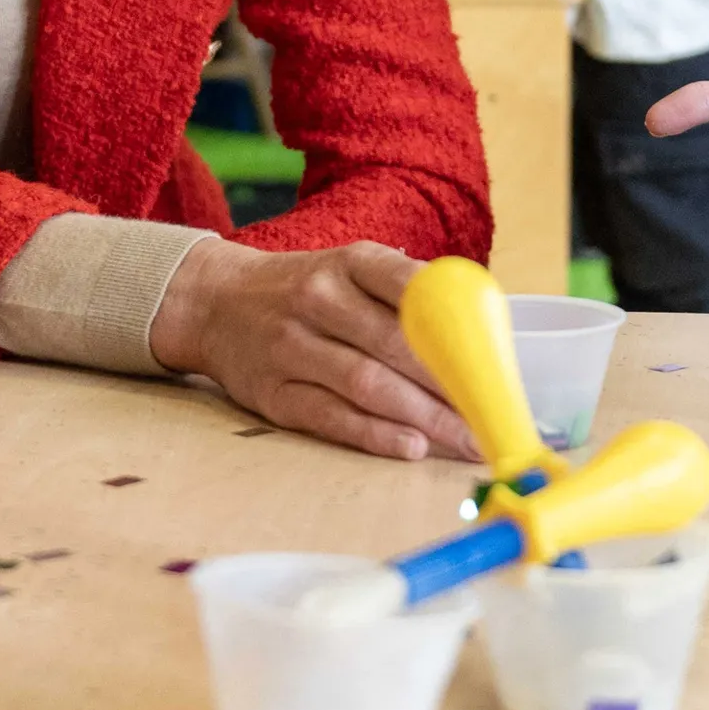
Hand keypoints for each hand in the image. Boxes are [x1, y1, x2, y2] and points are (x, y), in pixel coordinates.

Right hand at [148, 241, 477, 462]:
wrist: (215, 303)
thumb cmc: (307, 291)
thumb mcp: (352, 270)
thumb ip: (408, 295)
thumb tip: (484, 334)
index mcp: (349, 261)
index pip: (411, 286)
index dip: (457, 326)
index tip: (493, 361)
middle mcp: (318, 298)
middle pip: (396, 345)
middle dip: (450, 385)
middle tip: (490, 415)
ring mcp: (291, 346)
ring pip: (368, 385)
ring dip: (423, 418)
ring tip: (464, 440)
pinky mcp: (274, 394)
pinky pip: (332, 418)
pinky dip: (375, 435)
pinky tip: (411, 448)